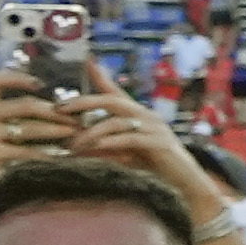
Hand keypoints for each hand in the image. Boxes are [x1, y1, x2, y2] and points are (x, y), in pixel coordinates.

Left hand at [60, 84, 214, 206]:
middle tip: (60, 109)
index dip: (100, 77)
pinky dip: (111, 141)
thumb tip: (74, 144)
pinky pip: (130, 138)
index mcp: (139, 114)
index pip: (115, 93)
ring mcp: (154, 128)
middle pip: (111, 101)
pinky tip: (96, 145)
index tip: (86, 62)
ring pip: (117, 121)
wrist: (186, 182)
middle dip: (83, 102)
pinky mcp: (159, 143)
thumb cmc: (154, 166)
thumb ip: (104, 145)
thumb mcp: (124, 153)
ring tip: (72, 144)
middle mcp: (147, 115)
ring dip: (91, 131)